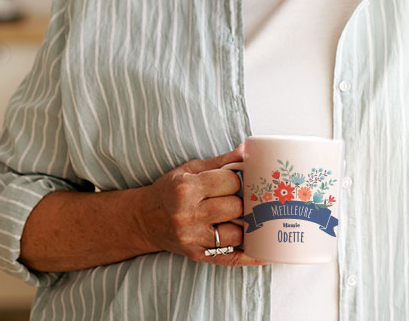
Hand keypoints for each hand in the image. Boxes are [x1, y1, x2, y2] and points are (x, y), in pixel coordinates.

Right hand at [138, 146, 265, 266]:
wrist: (144, 219)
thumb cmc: (170, 190)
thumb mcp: (190, 170)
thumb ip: (221, 161)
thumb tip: (247, 150)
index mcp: (187, 189)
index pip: (231, 182)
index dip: (236, 180)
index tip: (231, 182)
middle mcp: (189, 215)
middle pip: (236, 207)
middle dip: (241, 201)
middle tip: (235, 199)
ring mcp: (193, 238)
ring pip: (237, 233)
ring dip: (243, 224)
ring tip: (239, 217)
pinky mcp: (198, 256)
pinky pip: (231, 258)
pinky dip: (250, 256)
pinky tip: (263, 251)